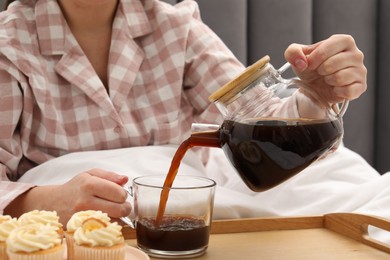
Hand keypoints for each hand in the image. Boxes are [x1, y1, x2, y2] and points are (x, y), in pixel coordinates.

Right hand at [4, 169, 131, 225]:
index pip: (119, 193)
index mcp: (89, 184)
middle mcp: (85, 201)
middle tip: (119, 204)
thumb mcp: (91, 174)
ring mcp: (82, 217)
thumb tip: (125, 179)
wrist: (53, 202)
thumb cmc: (76, 187)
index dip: (123, 194)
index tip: (119, 194)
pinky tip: (105, 218)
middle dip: (124, 207)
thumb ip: (110, 175)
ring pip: (115, 221)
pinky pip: (105, 229)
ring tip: (111, 210)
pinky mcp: (81, 228)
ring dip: (118, 217)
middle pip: (120, 209)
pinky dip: (109, 224)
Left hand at [284, 34, 366, 104]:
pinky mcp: (361, 86)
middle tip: (320, 72)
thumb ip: (293, 52)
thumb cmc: (310, 69)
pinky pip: (348, 91)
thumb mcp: (297, 57)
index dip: (314, 58)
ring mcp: (360, 71)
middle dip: (320, 71)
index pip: (327, 48)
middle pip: (332, 64)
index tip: (310, 64)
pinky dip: (337, 91)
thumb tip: (302, 62)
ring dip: (328, 81)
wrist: (315, 87)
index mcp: (344, 41)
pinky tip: (335, 88)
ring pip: (340, 77)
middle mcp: (356, 54)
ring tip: (328, 79)